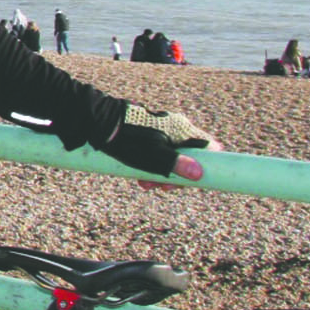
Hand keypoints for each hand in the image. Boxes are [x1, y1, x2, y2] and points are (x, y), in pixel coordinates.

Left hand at [102, 104, 219, 180]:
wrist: (100, 121)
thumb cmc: (129, 139)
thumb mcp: (154, 156)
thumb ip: (176, 164)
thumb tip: (199, 174)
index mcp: (183, 129)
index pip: (209, 146)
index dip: (206, 165)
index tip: (193, 181)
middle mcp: (176, 127)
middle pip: (189, 156)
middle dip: (177, 175)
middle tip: (162, 188)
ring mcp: (162, 129)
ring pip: (171, 156)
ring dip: (162, 174)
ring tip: (145, 185)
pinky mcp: (149, 133)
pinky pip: (158, 152)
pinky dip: (152, 165)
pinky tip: (140, 176)